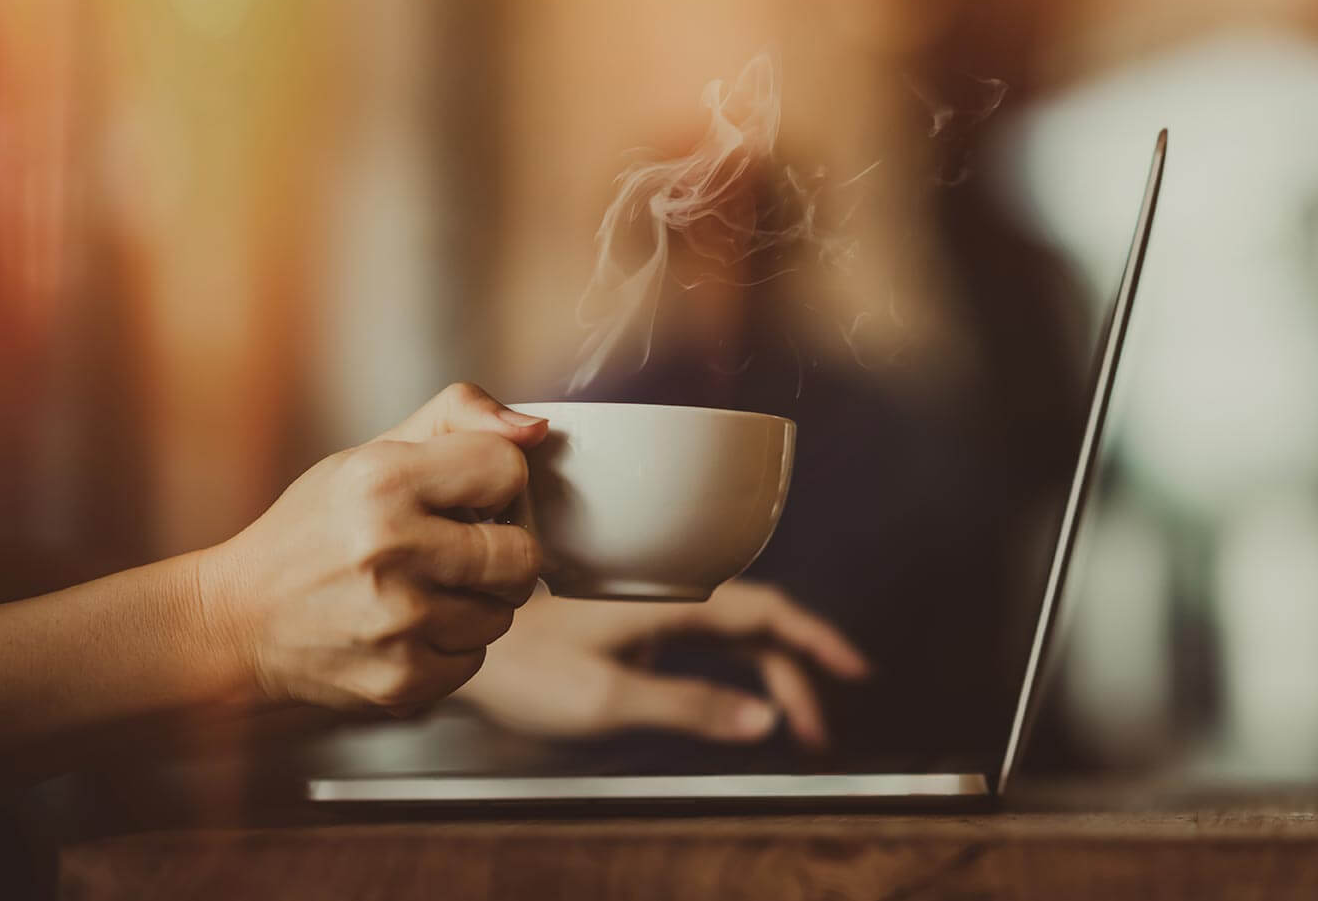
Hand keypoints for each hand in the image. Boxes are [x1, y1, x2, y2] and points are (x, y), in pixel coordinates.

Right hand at [197, 383, 549, 714]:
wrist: (236, 620)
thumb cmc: (317, 529)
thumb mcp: (374, 453)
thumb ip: (459, 418)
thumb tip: (537, 430)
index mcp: (383, 480)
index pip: (509, 468)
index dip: (497, 483)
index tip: (467, 497)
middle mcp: (390, 549)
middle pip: (524, 553)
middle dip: (502, 550)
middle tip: (460, 549)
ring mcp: (397, 622)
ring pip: (504, 612)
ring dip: (477, 602)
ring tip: (424, 588)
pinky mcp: (401, 680)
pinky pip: (475, 660)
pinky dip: (451, 646)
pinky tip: (407, 627)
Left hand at [456, 581, 870, 748]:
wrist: (461, 638)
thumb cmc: (522, 664)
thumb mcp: (611, 698)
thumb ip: (692, 708)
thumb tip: (765, 721)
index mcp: (674, 599)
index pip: (769, 612)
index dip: (818, 640)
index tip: (856, 669)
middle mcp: (668, 591)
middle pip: (757, 624)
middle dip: (798, 673)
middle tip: (820, 728)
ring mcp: (648, 601)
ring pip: (730, 629)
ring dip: (767, 671)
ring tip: (789, 719)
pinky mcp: (629, 615)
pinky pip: (700, 632)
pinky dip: (732, 664)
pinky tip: (729, 695)